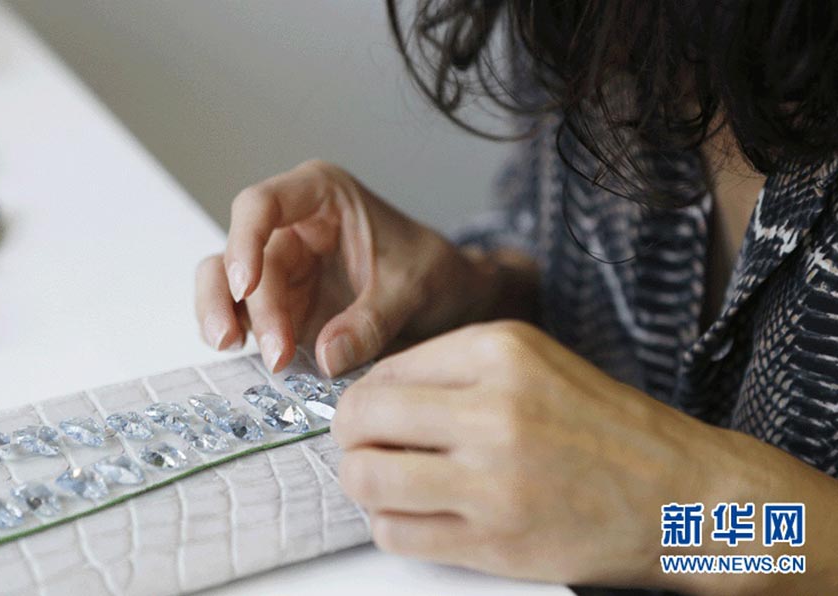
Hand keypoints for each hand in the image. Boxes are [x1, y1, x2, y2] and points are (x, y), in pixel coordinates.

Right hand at [194, 160, 497, 373]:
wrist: (449, 296)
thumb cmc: (433, 270)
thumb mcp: (414, 288)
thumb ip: (372, 320)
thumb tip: (325, 356)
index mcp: (321, 196)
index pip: (262, 205)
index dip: (244, 242)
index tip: (247, 287)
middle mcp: (291, 225)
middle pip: (240, 254)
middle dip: (247, 304)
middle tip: (273, 352)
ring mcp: (282, 266)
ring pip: (225, 282)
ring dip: (224, 316)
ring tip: (234, 350)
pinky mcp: (281, 303)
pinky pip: (243, 314)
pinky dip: (240, 334)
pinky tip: (250, 359)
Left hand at [330, 320, 733, 588]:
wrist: (683, 496)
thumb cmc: (611, 429)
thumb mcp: (536, 363)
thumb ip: (455, 369)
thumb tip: (377, 394)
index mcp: (502, 353)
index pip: (385, 370)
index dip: (366, 394)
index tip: (371, 411)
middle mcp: (495, 411)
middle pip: (361, 418)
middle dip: (350, 435)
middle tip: (364, 444)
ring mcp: (494, 481)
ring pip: (366, 479)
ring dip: (363, 481)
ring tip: (387, 480)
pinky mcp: (496, 542)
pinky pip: (397, 533)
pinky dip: (391, 524)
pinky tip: (417, 514)